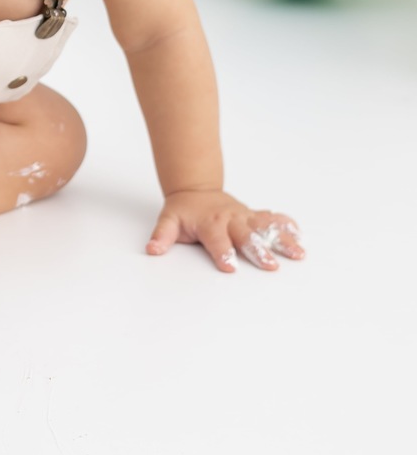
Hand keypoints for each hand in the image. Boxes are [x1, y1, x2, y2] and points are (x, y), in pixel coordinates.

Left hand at [146, 190, 304, 273]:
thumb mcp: (168, 221)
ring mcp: (244, 217)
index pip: (216, 240)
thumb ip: (161, 236)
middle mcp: (230, 219)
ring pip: (266, 227)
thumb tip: (152, 250)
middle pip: (246, 236)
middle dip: (258, 251)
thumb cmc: (183, 210)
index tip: (229, 266)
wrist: (195, 189)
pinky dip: (287, 225)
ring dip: (282, 239)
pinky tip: (301, 236)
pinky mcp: (253, 216)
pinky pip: (273, 219)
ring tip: (298, 253)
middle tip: (270, 265)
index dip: (222, 253)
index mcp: (210, 223)